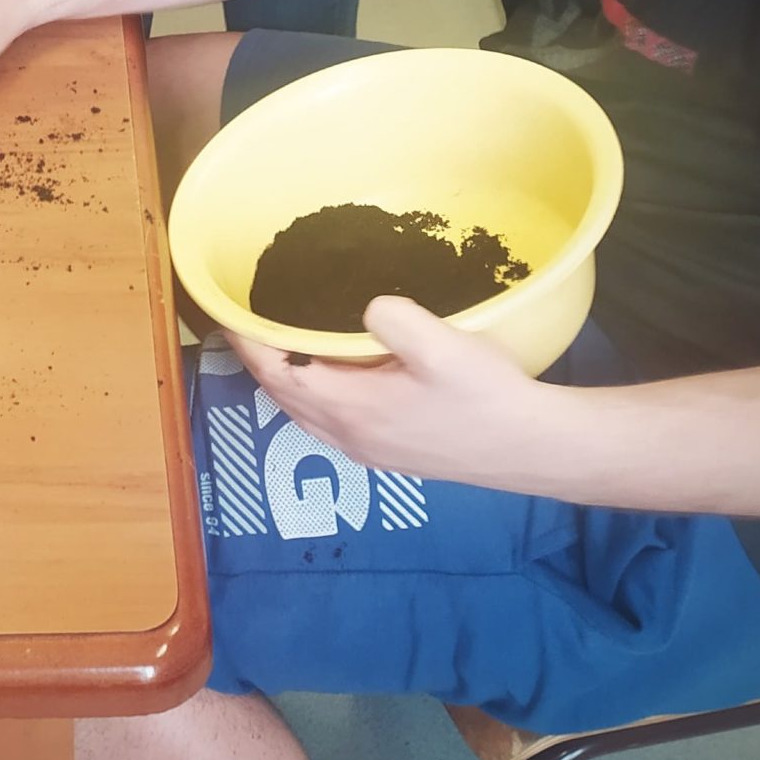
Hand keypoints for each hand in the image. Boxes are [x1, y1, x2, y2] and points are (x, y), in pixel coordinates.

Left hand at [230, 297, 580, 489]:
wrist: (530, 448)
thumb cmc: (488, 397)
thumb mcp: (445, 347)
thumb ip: (397, 320)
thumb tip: (367, 306)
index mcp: (351, 408)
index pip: (278, 374)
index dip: (249, 343)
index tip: (229, 312)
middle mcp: (349, 436)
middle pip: (282, 396)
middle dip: (258, 359)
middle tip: (245, 319)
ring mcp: (367, 451)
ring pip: (303, 412)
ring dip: (282, 379)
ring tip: (277, 340)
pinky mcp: (387, 454)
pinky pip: (326, 421)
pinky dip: (309, 394)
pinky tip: (326, 374)